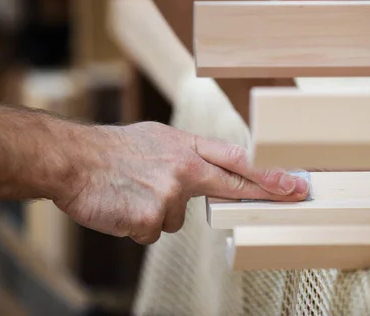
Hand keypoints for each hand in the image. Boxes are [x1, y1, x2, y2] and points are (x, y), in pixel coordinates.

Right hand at [54, 122, 308, 244]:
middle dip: (267, 191)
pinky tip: (125, 206)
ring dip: (159, 212)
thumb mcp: (158, 138)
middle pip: (233, 185)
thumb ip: (188, 154)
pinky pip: (154, 231)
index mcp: (186, 147)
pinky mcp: (150, 217)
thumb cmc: (115, 150)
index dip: (267, 172)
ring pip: (177, 219)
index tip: (293, 180)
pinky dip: (139, 224)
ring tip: (135, 193)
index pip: (236, 159)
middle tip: (295, 193)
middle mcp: (184, 168)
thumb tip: (209, 170)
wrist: (74, 160)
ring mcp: (169, 193)